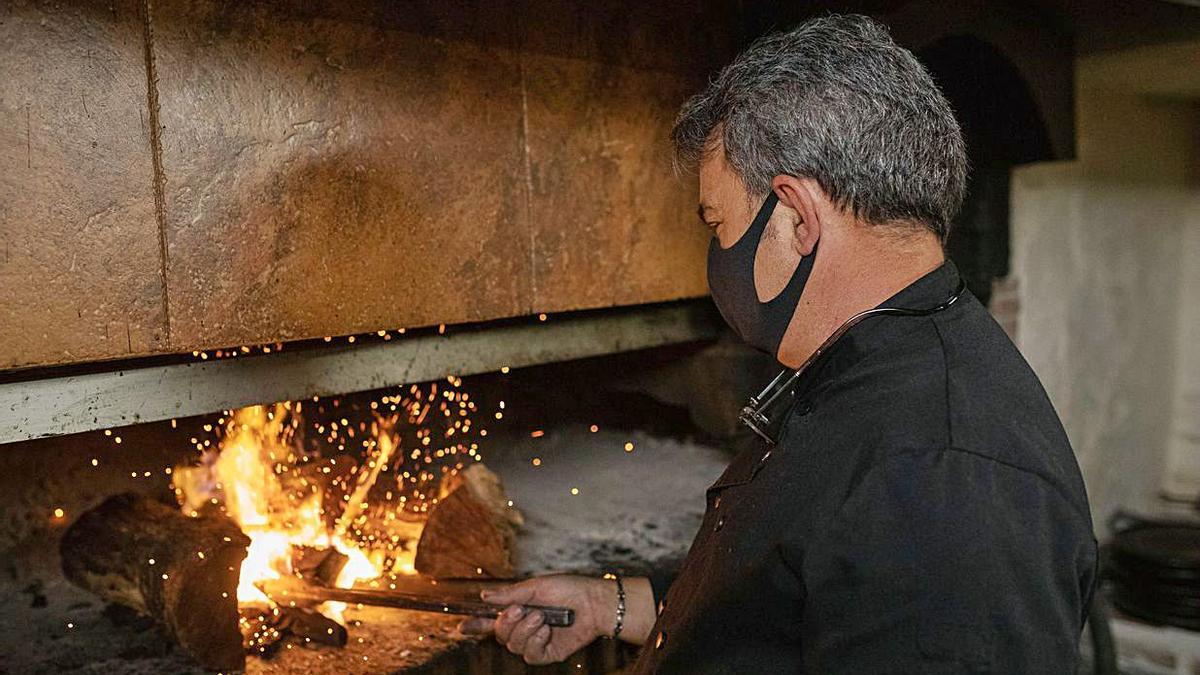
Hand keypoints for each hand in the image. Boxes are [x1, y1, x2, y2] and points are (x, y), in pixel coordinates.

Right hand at [459, 574, 612, 664]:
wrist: (594, 602)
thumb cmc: (568, 589)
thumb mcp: (536, 587)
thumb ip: (510, 594)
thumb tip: (483, 597)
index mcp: (519, 610)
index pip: (491, 621)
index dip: (476, 625)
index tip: (461, 626)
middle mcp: (524, 628)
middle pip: (499, 635)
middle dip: (506, 623)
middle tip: (521, 609)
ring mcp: (535, 642)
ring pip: (513, 646)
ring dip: (524, 630)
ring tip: (541, 617)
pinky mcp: (548, 654)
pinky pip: (530, 655)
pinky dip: (535, 642)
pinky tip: (547, 631)